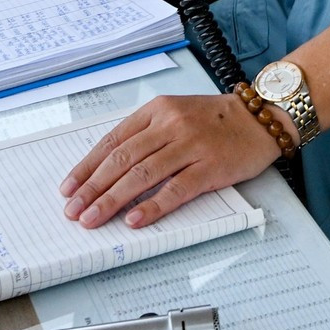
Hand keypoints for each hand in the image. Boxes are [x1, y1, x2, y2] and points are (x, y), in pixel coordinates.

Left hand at [58, 93, 277, 229]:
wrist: (260, 118)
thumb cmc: (214, 120)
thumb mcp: (175, 114)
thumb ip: (146, 134)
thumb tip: (108, 167)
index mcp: (156, 110)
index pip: (112, 141)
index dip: (87, 167)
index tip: (68, 188)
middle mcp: (170, 125)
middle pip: (122, 159)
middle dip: (92, 188)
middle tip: (73, 210)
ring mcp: (190, 146)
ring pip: (142, 175)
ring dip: (113, 200)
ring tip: (93, 219)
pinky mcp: (210, 167)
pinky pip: (175, 189)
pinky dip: (153, 206)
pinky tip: (134, 220)